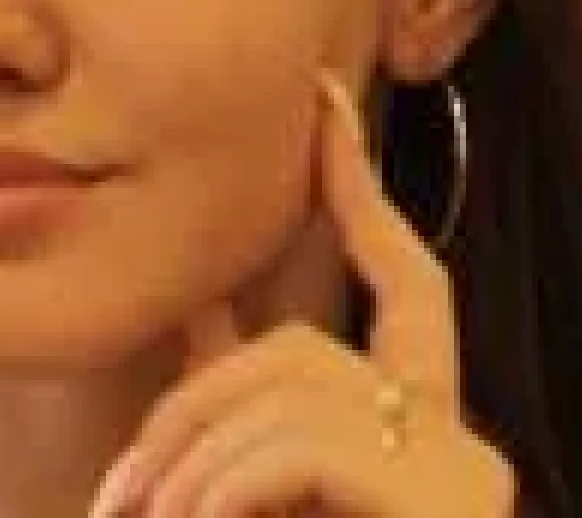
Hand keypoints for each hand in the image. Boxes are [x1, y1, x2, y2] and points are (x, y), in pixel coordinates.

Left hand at [88, 71, 518, 517]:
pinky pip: (301, 446)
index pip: (400, 276)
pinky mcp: (450, 501)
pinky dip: (224, 485)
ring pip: (291, 387)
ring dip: (190, 457)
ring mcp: (463, 472)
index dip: (355, 185)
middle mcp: (458, 438)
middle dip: (196, 402)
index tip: (318, 103)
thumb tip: (197, 305)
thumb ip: (240, 407)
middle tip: (118, 500)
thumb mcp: (254, 492)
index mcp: (414, 428)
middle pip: (304, 349)